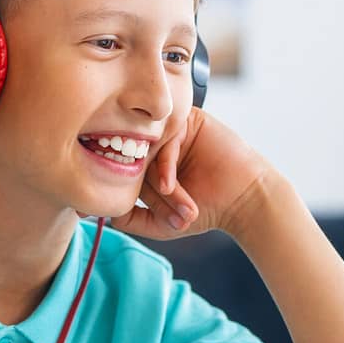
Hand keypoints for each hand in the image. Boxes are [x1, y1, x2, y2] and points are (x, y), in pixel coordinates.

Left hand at [107, 107, 274, 240]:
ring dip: (158, 182)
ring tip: (174, 200)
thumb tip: (99, 214)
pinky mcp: (188, 120)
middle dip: (147, 191)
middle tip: (164, 212)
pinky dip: (165, 166)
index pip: (123, 171)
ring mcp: (171, 130)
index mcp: (148, 161)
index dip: (126, 193)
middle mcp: (157, 143)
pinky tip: (172, 186)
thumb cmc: (207, 209)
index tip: (134, 216)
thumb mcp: (161, 222)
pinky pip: (165, 139)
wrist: (244, 199)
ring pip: (148, 152)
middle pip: (133, 161)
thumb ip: (131, 220)